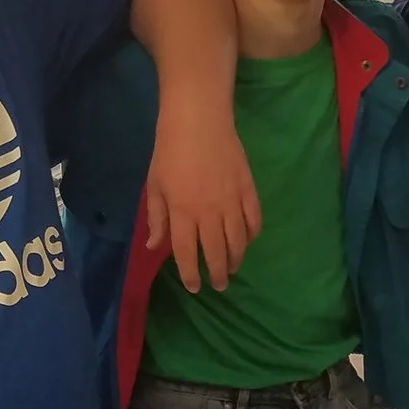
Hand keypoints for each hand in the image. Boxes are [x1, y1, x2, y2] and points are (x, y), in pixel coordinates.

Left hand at [147, 102, 260, 292]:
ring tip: (233, 267)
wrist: (198, 121)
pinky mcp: (248, 189)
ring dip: (236, 258)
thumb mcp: (155, 186)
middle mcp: (208, 213)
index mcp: (182, 212)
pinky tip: (248, 240)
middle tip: (220, 285)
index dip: (191, 274)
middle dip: (218, 273)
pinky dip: (253, 234)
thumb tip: (153, 246)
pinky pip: (254, 219)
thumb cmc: (169, 152)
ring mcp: (231, 201)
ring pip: (238, 240)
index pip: (187, 253)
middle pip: (216, 252)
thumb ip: (157, 219)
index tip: (195, 287)